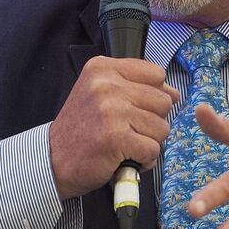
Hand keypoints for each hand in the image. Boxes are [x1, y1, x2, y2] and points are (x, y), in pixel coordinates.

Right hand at [49, 56, 179, 198]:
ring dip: (149, 142)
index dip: (154, 95)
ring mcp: (111, 111)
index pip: (156, 74)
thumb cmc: (83, 128)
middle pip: (163, 101)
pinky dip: (144, 159)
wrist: (53, 160)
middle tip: (128, 131)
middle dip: (152, 121)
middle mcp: (106, 85)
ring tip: (126, 145)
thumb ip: (138, 88)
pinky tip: (127, 159)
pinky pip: (152, 149)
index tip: (136, 108)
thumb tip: (175, 93)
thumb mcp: (102, 95)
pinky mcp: (115, 138)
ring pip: (161, 127)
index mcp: (103, 68)